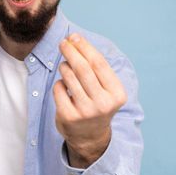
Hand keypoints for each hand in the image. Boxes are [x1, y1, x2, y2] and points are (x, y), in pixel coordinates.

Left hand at [53, 33, 126, 167]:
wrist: (90, 137)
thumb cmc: (97, 104)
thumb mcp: (105, 89)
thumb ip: (95, 68)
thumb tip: (75, 40)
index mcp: (117, 94)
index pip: (99, 63)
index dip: (84, 47)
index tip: (74, 37)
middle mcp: (103, 103)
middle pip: (83, 68)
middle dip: (70, 51)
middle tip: (62, 43)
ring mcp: (85, 111)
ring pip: (68, 77)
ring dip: (64, 67)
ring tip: (65, 67)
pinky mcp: (69, 116)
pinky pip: (58, 89)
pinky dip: (59, 83)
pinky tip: (64, 87)